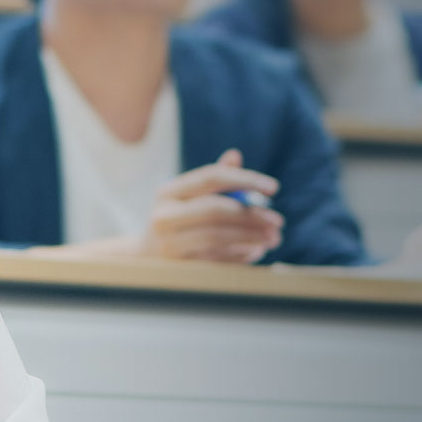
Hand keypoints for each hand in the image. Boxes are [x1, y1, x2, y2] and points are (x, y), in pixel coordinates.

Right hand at [143, 149, 283, 263]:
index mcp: (168, 191)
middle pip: (215, 209)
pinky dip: (241, 255)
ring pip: (217, 236)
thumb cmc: (174, 222)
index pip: (211, 177)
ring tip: (274, 238)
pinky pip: (216, 260)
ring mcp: (168, 243)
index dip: (245, 179)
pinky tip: (256, 251)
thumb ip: (211, 179)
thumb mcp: (185, 198)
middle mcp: (164, 215)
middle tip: (278, 220)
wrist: (143, 258)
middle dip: (251, 214)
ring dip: (251, 237)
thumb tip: (235, 155)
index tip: (273, 188)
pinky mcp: (178, 266)